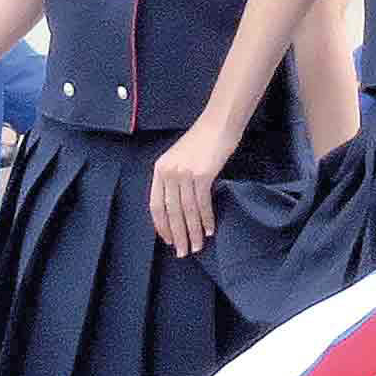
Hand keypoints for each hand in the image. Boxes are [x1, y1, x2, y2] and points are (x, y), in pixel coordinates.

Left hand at [150, 118, 237, 254]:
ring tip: (197, 247)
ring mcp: (184, 173)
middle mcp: (168, 172)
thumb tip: (178, 209)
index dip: (162, 226)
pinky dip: (205, 220)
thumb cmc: (202, 141)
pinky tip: (209, 230)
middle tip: (182, 252)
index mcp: (159, 169)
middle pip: (171, 212)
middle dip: (177, 235)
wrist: (219, 123)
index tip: (168, 240)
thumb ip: (174, 179)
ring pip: (187, 211)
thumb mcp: (180, 159)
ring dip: (192, 232)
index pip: (156, 205)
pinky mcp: (202, 174)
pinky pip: (202, 204)